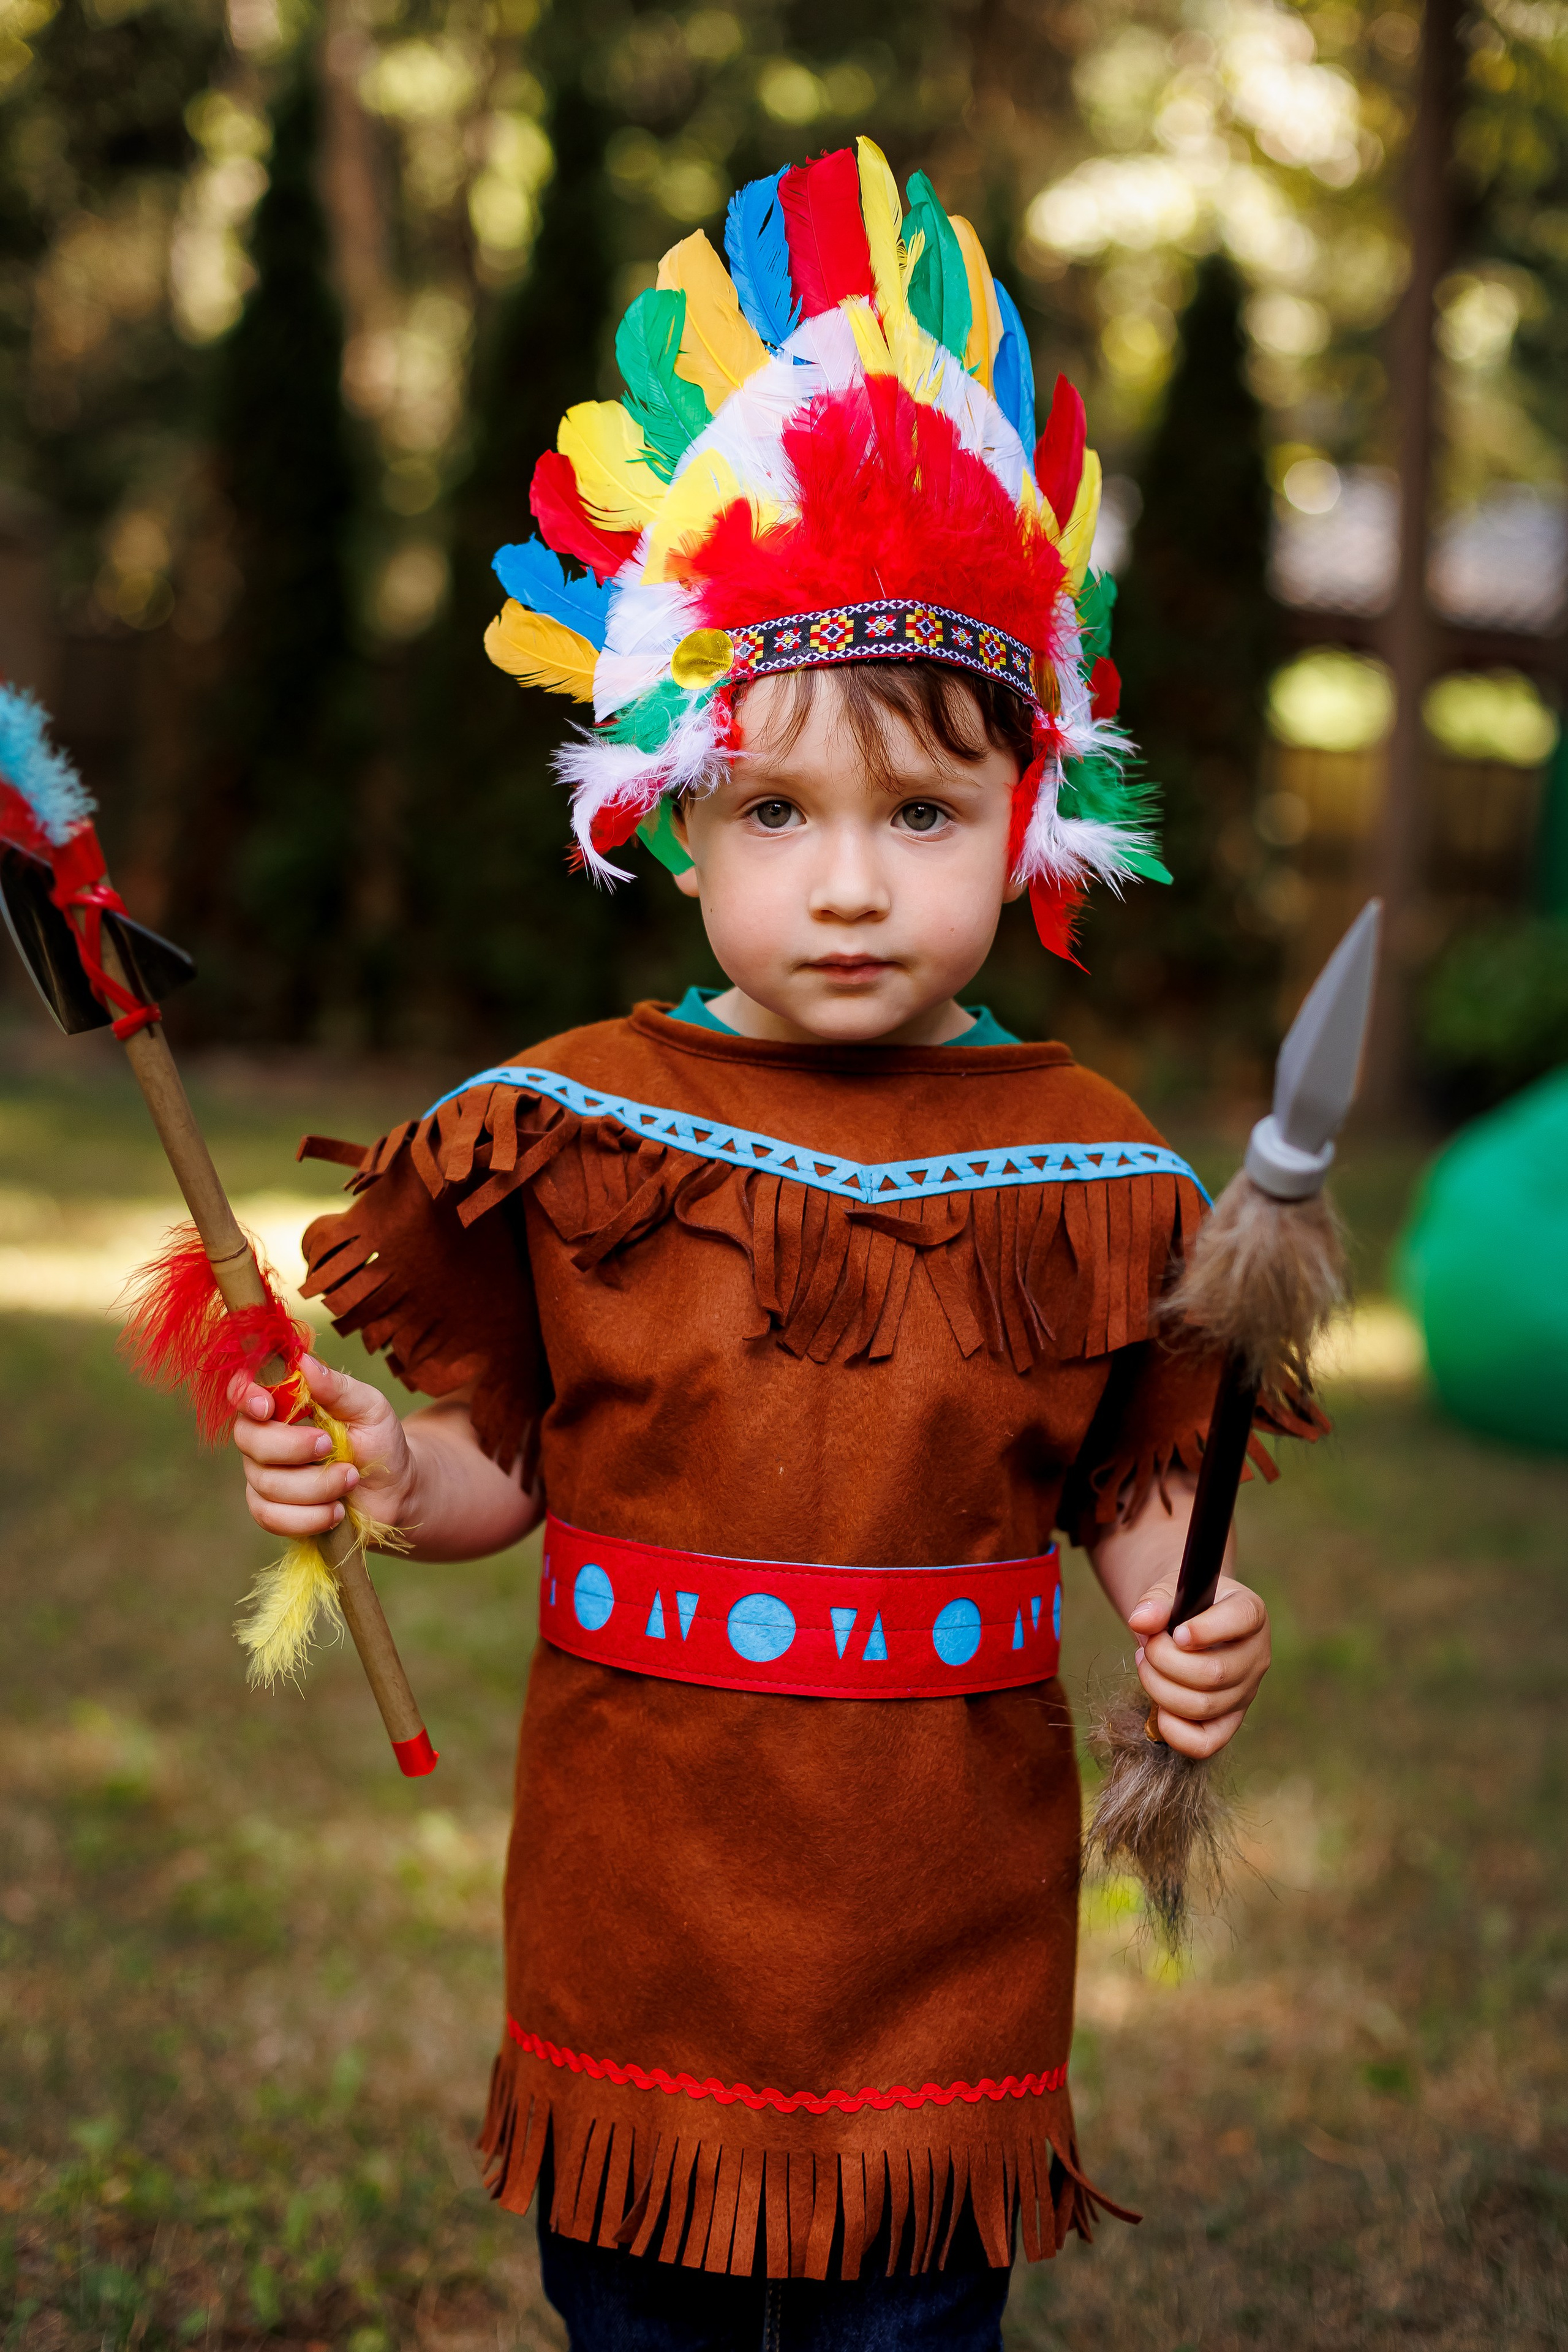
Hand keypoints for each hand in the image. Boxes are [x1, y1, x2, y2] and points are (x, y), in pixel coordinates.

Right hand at [229, 1355, 412, 1541]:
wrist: (394, 1491)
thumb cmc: (378, 1441)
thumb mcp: (369, 1408)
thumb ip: (337, 1387)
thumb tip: (304, 1362)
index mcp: (284, 1404)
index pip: (244, 1392)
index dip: (245, 1396)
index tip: (268, 1406)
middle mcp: (265, 1437)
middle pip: (249, 1439)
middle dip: (293, 1447)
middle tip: (332, 1446)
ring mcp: (264, 1476)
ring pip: (266, 1483)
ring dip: (316, 1485)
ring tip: (351, 1478)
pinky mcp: (271, 1512)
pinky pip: (271, 1517)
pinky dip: (308, 1517)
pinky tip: (336, 1511)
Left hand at [1125, 1573, 1270, 1759]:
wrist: (1186, 1626)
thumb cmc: (1181, 1606)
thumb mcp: (1168, 1591)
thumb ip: (1155, 1603)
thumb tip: (1140, 1622)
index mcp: (1250, 1612)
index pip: (1241, 1619)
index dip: (1205, 1629)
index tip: (1176, 1633)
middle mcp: (1256, 1655)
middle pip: (1214, 1672)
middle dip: (1164, 1660)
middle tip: (1146, 1646)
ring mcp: (1246, 1692)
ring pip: (1204, 1706)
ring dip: (1160, 1688)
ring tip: (1145, 1665)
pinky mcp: (1230, 1720)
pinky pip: (1206, 1743)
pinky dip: (1175, 1732)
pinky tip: (1158, 1707)